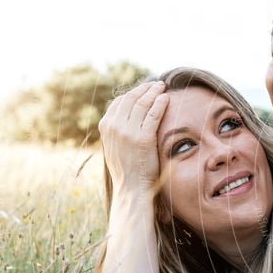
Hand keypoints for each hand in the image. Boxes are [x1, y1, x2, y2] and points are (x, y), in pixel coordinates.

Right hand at [98, 80, 168, 198]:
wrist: (131, 188)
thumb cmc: (127, 169)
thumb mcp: (116, 146)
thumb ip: (118, 130)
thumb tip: (127, 116)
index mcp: (106, 127)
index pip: (120, 102)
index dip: (134, 93)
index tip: (145, 89)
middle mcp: (114, 127)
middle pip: (131, 99)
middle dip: (144, 89)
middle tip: (157, 84)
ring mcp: (128, 132)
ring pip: (142, 103)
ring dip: (153, 92)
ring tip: (162, 87)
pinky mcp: (143, 138)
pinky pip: (153, 114)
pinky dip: (160, 103)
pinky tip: (166, 98)